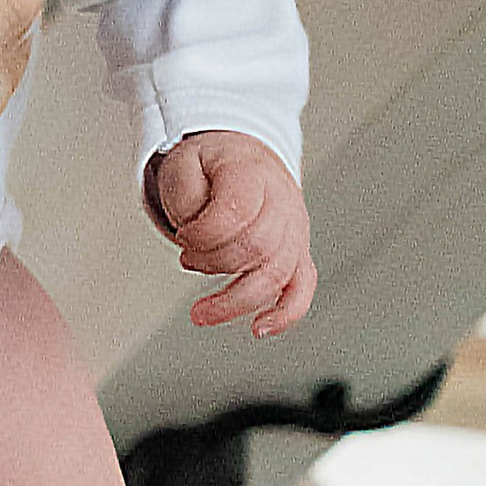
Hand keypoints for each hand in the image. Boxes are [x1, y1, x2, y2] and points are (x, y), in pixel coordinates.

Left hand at [146, 130, 316, 338]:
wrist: (245, 158)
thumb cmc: (214, 165)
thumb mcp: (184, 162)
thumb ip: (184, 194)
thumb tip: (193, 231)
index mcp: (254, 175)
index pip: (235, 213)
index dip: (202, 233)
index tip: (183, 236)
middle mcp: (282, 204)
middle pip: (257, 248)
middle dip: (213, 263)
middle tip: (187, 259)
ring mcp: (294, 232)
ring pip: (276, 275)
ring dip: (235, 300)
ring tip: (201, 313)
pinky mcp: (296, 255)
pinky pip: (302, 288)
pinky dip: (285, 313)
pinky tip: (260, 327)